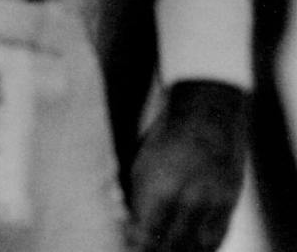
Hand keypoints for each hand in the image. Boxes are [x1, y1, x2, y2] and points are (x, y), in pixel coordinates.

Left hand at [125, 81, 247, 251]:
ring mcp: (211, 205)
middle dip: (155, 251)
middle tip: (145, 248)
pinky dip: (202, 248)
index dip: (135, 244)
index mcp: (158, 189)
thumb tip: (127, 220)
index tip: (128, 243)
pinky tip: (190, 247)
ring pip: (195, 247)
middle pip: (171, 245)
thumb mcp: (140, 163)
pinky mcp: (229, 205)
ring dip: (180, 251)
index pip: (145, 234)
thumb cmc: (164, 139)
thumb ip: (135, 195)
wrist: (206, 117)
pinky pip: (216, 238)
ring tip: (166, 249)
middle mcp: (187, 200)